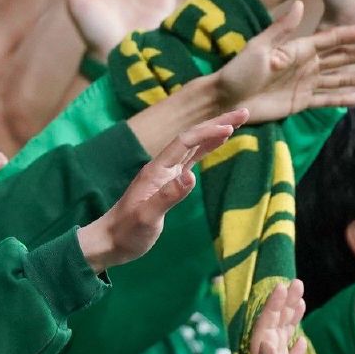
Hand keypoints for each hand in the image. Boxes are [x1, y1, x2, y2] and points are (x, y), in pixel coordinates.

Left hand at [76, 113, 242, 271]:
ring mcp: (165, 174)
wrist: (109, 240)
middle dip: (217, 123)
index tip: (230, 127)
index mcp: (156, 171)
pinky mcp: (168, 183)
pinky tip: (217, 142)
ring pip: (193, 146)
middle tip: (244, 112)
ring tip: (236, 122)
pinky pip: (191, 158)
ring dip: (214, 132)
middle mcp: (161, 167)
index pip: (185, 143)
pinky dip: (206, 148)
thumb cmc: (127, 233)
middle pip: (192, 138)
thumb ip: (168, 196)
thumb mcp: (147, 217)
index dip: (207, 133)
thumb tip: (191, 175)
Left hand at [212, 2, 354, 122]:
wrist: (224, 99)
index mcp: (298, 48)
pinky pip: (326, 99)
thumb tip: (300, 3)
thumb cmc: (238, 70)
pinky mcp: (299, 103)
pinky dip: (342, 98)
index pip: (333, 38)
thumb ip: (281, 29)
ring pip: (339, 78)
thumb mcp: (259, 48)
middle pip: (342, 57)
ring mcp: (303, 84)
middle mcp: (304, 64)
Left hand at [217, 280, 306, 353]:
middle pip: (277, 327)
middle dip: (286, 305)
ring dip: (291, 321)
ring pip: (284, 341)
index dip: (275, 306)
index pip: (269, 327)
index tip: (283, 285)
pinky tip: (301, 341)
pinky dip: (296, 349)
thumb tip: (267, 338)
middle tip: (296, 283)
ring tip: (300, 301)